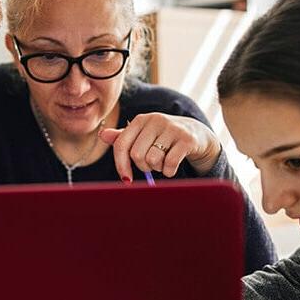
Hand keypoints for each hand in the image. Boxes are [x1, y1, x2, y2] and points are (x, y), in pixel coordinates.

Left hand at [99, 113, 220, 180]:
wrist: (197, 134)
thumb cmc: (163, 137)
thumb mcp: (143, 135)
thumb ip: (123, 137)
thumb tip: (102, 135)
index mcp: (141, 120)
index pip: (121, 144)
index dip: (121, 165)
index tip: (126, 179)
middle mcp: (155, 120)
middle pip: (137, 155)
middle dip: (143, 167)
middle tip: (151, 165)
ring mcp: (172, 128)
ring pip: (153, 160)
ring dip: (157, 168)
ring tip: (163, 162)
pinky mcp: (187, 139)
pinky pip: (170, 164)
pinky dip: (169, 171)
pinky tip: (173, 166)